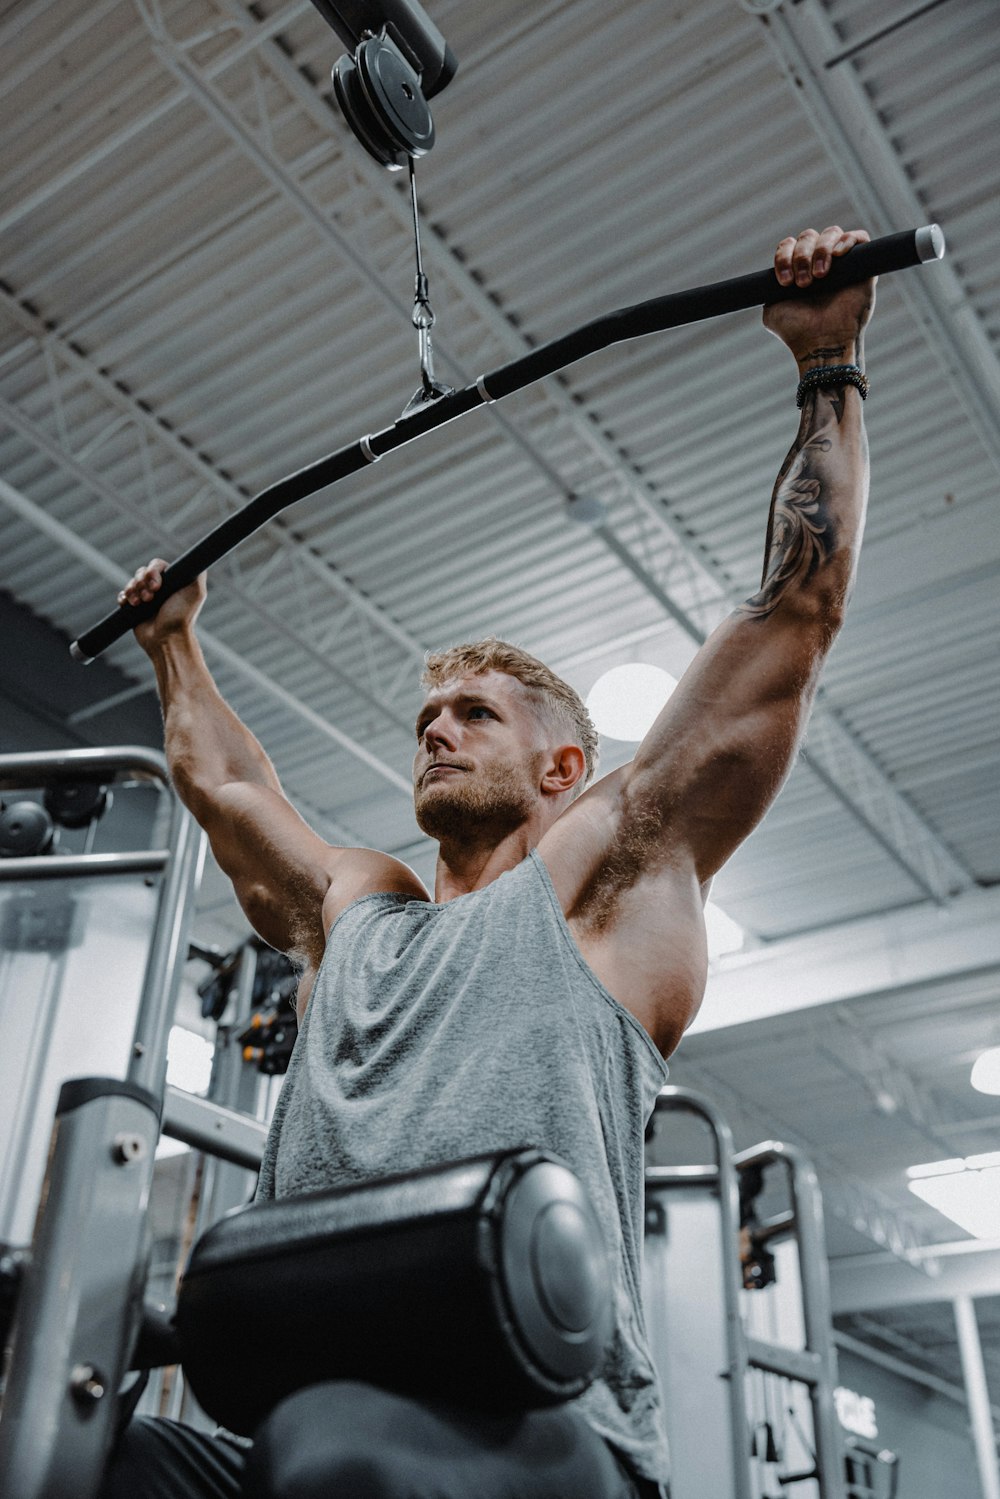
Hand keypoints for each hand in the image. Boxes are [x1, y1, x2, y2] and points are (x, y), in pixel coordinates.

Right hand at [118, 558, 206, 654]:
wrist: (167, 639)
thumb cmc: (182, 617)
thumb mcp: (196, 592)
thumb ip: (198, 573)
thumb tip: (197, 558)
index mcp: (173, 581)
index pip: (156, 565)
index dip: (152, 571)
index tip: (156, 585)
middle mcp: (160, 587)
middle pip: (142, 572)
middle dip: (142, 583)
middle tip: (149, 598)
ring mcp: (146, 597)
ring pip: (132, 582)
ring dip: (133, 591)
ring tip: (140, 604)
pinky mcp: (135, 608)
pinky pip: (123, 594)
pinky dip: (124, 597)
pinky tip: (130, 605)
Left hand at [763, 226, 875, 370]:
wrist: (821, 344)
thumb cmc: (797, 331)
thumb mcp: (772, 311)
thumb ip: (769, 291)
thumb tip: (771, 279)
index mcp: (797, 270)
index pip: (788, 245)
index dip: (784, 257)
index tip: (784, 282)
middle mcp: (819, 263)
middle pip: (808, 236)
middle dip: (801, 256)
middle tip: (803, 283)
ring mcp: (842, 264)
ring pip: (831, 233)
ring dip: (820, 251)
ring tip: (820, 277)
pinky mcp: (863, 266)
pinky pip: (860, 237)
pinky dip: (848, 240)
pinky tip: (838, 255)